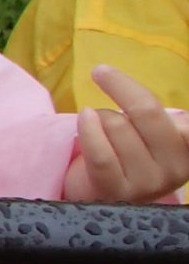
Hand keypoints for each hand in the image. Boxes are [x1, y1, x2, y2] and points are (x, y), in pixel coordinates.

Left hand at [61, 65, 188, 202]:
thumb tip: (179, 119)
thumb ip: (164, 118)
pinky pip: (101, 155)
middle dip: (120, 86)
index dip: (179, 117)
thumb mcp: (154, 130)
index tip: (171, 106)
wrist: (99, 187)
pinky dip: (89, 129)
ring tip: (98, 126)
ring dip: (99, 117)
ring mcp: (147, 184)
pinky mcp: (116, 191)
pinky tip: (84, 116)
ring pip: (117, 126)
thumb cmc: (129, 148)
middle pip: (147, 112)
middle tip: (101, 72)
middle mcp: (176, 170)